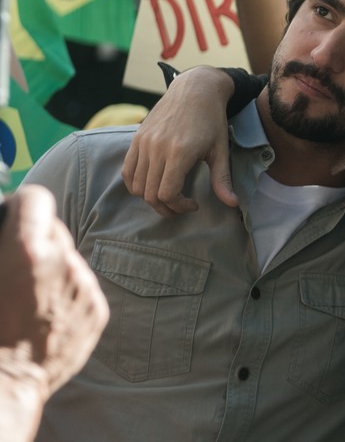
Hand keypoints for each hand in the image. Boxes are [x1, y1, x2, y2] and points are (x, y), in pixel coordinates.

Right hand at [0, 185, 108, 391]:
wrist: (4, 384)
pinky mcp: (98, 311)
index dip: (21, 205)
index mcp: (27, 251)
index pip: (35, 198)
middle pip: (55, 228)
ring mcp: (85, 288)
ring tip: (26, 298)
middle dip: (36, 239)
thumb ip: (2, 243)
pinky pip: (82, 288)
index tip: (13, 215)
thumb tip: (6, 217)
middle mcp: (64, 263)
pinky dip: (66, 294)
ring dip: (52, 268)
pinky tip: (43, 316)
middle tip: (15, 263)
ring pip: (69, 260)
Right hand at [122, 67, 237, 216]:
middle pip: (150, 194)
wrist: (195, 89)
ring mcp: (143, 142)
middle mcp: (157, 148)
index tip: (193, 204)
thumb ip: (222, 179)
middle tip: (181, 206)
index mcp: (179, 152)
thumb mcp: (221, 150)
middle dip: (166, 208)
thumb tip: (232, 203)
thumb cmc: (212, 120)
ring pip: (136, 185)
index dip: (179, 207)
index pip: (167, 194)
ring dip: (150, 198)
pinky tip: (153, 184)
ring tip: (168, 197)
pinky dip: (136, 184)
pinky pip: (127, 170)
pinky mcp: (136, 138)